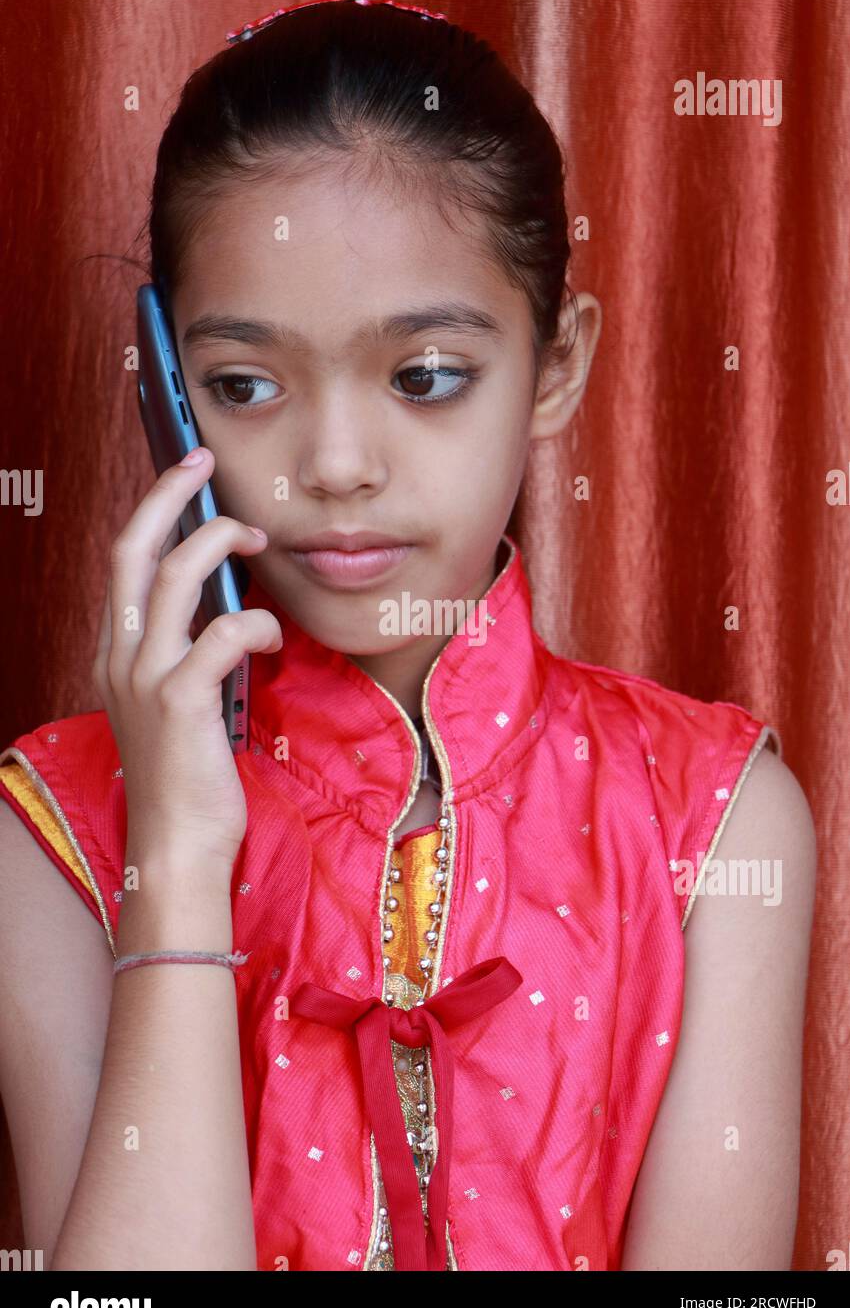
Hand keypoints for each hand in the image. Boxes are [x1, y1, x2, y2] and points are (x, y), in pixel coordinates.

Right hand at [92, 445, 281, 874]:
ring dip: (220, 543)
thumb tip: (230, 607)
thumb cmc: (188, 778)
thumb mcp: (178, 705)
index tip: (188, 477)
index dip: (155, 510)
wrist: (177, 845)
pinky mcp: (181, 700)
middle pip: (134, 548)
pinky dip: (254, 622)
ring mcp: (146, 676)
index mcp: (119, 653)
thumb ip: (188, 655)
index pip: (126, 561)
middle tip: (205, 461)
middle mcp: (122, 656)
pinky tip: (272, 634)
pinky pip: (222, 633)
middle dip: (170, 494)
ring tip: (257, 539)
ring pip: (177, 576)